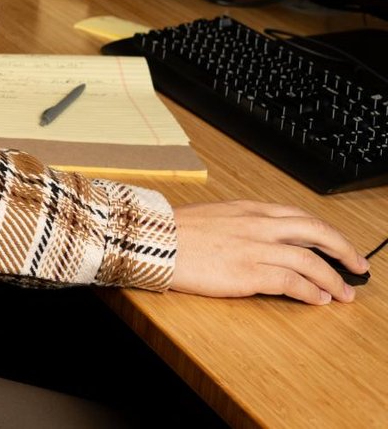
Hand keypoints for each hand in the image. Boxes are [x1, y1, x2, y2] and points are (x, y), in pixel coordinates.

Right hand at [170, 200, 368, 304]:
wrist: (152, 241)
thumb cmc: (175, 232)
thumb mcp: (215, 216)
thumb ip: (242, 224)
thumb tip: (261, 239)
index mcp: (249, 209)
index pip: (301, 217)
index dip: (326, 233)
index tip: (337, 244)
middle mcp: (258, 225)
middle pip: (317, 233)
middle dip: (344, 251)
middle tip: (357, 266)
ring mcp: (255, 248)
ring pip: (311, 262)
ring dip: (333, 280)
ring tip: (342, 293)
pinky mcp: (249, 273)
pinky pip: (293, 283)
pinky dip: (310, 292)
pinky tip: (317, 300)